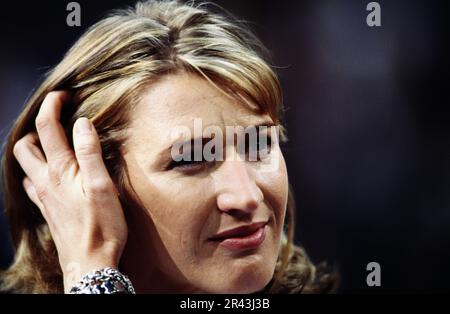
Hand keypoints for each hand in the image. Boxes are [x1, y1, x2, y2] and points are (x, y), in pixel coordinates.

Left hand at [13, 91, 127, 292]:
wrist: (90, 262)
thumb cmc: (102, 225)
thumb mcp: (102, 185)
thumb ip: (90, 152)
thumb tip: (82, 123)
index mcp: (60, 171)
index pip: (48, 128)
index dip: (52, 106)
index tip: (63, 95)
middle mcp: (45, 181)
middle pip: (25, 146)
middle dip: (36, 127)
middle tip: (57, 120)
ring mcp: (43, 197)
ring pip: (26, 165)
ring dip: (35, 149)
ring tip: (55, 143)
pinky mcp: (48, 209)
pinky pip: (32, 184)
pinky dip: (37, 170)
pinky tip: (52, 174)